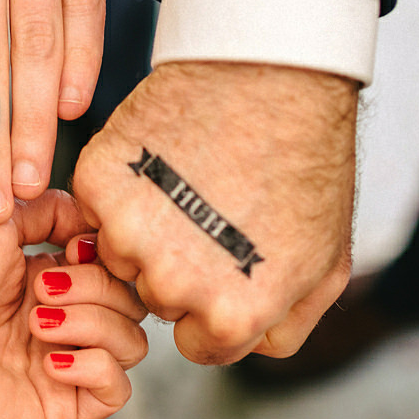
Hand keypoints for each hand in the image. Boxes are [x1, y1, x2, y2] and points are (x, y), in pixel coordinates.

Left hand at [0, 193, 146, 418]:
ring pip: (130, 345)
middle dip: (98, 287)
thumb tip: (93, 218)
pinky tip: (52, 356)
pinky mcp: (54, 410)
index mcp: (44, 286)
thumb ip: (51, 210)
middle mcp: (55, 329)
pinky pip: (115, 392)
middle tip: (43, 287)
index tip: (72, 247)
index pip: (113, 271)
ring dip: (95, 322)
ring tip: (37, 320)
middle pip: (129, 307)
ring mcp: (57, 371)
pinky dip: (97, 366)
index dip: (105, 258)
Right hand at [72, 62, 358, 363]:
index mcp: (229, 317)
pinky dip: (119, 187)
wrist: (278, 71)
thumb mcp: (323, 263)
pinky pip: (95, 206)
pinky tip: (161, 156)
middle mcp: (172, 285)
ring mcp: (128, 233)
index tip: (225, 261)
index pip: (195, 344)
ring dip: (141, 227)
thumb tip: (244, 348)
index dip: (210, 305)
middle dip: (177, 264)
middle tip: (209, 208)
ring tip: (186, 178)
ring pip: (116, 255)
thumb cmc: (309, 163)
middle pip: (154, 299)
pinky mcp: (97, 182)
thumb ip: (283, 326)